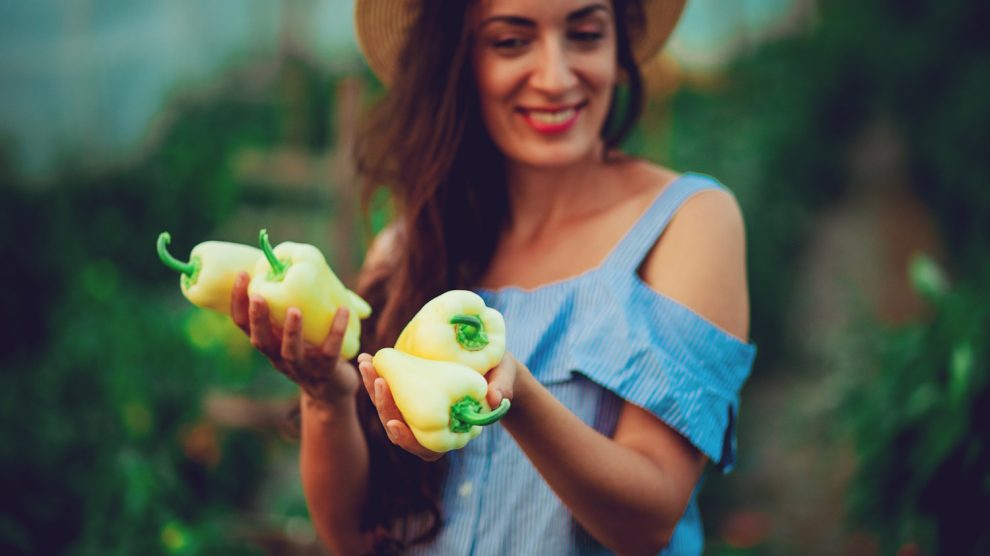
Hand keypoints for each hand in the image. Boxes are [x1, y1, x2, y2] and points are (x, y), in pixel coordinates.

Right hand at [230, 272, 358, 403]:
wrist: (331, 390)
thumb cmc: (310, 349)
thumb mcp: (294, 329)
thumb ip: (290, 304)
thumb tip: (297, 259)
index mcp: (268, 343)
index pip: (243, 324)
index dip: (238, 301)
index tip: (242, 275)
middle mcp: (278, 357)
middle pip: (260, 340)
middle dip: (257, 318)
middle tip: (258, 295)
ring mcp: (300, 367)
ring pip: (290, 351)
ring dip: (291, 331)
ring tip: (295, 310)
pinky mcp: (325, 371)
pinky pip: (330, 352)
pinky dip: (335, 331)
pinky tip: (343, 311)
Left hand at [355, 352, 520, 460]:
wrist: (491, 362)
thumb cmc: (500, 374)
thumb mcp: (505, 378)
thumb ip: (502, 388)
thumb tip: (496, 399)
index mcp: (452, 432)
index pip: (425, 448)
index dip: (407, 440)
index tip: (394, 423)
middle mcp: (430, 425)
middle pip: (398, 426)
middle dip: (382, 404)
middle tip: (377, 379)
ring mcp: (418, 409)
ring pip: (388, 408)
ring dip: (372, 387)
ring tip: (365, 363)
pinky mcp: (411, 391)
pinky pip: (389, 389)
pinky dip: (376, 375)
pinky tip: (367, 359)